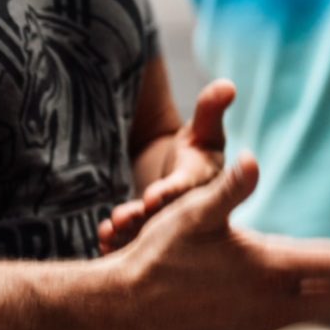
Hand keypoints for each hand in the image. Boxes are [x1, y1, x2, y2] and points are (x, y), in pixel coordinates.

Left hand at [99, 79, 233, 251]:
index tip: (151, 196)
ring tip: (108, 231)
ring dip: (127, 235)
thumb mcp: (204, 130)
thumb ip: (211, 109)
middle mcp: (187, 211)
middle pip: (165, 218)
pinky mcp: (151, 240)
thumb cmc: (198, 150)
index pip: (186, 189)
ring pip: (146, 234)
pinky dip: (118, 244)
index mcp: (201, 183)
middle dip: (143, 219)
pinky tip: (102, 242)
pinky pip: (133, 244)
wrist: (183, 179)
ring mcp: (168, 229)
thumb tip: (227, 85)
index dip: (170, 193)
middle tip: (122, 219)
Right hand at [109, 152, 329, 329]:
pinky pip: (305, 317)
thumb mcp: (193, 212)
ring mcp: (262, 319)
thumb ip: (228, 188)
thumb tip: (254, 160)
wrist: (126, 309)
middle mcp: (274, 302)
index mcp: (269, 271)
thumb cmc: (159, 255)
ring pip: (326, 308)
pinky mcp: (248, 328)